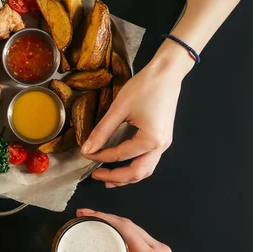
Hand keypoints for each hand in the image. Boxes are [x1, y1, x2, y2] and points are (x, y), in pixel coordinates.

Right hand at [77, 209, 211, 251]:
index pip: (126, 229)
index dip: (104, 218)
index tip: (87, 214)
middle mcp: (158, 250)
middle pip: (129, 225)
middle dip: (106, 217)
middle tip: (86, 216)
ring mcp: (161, 251)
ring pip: (135, 229)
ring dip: (115, 224)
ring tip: (96, 224)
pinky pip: (140, 238)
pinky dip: (124, 233)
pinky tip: (113, 237)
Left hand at [81, 41, 193, 186]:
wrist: (166, 72)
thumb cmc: (145, 86)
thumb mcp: (119, 109)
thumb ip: (102, 131)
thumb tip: (88, 148)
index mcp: (150, 139)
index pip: (119, 155)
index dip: (99, 156)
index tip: (85, 154)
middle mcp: (161, 146)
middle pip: (137, 172)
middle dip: (115, 177)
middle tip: (96, 175)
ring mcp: (164, 143)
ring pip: (146, 170)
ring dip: (127, 177)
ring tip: (108, 179)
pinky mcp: (163, 138)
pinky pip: (149, 160)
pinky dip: (135, 167)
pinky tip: (123, 165)